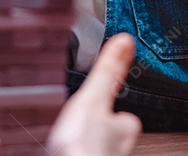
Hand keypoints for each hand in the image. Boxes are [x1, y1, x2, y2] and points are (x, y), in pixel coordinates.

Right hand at [47, 34, 141, 155]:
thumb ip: (109, 72)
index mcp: (124, 129)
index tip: (108, 102)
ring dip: (84, 144)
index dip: (118, 111)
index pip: (128, 118)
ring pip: (97, 150)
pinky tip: (59, 151)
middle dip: (99, 130)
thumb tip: (125, 42)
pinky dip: (70, 152)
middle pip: (111, 136)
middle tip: (85, 121)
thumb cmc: (84, 150)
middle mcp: (116, 151)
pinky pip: (77, 154)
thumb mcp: (94, 99)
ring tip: (69, 136)